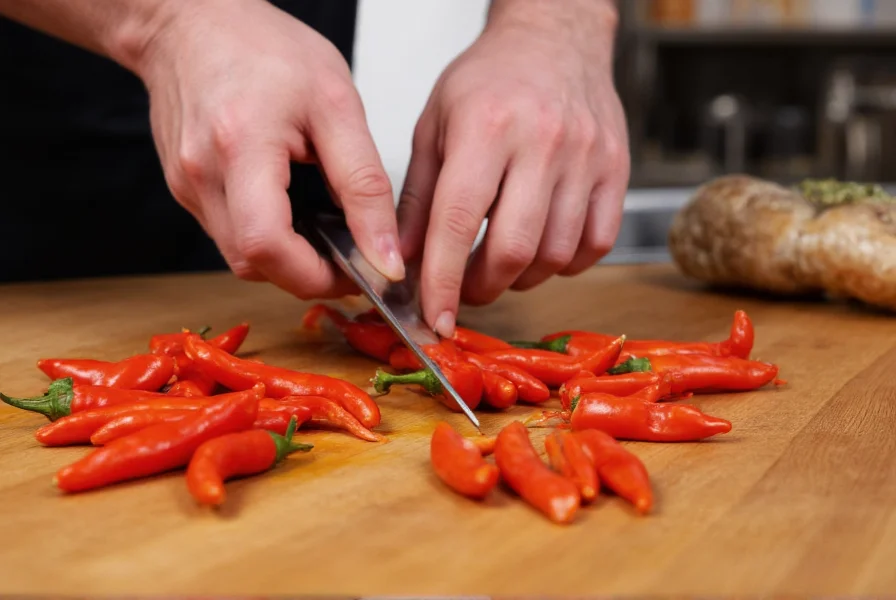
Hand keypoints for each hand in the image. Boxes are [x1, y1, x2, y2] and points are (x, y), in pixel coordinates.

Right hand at [135, 0, 403, 297]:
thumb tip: (385, 254)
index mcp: (240, 146)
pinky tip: (294, 213)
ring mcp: (187, 187)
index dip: (315, 275)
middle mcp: (202, 174)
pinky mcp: (186, 190)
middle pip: (252, 263)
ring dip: (288, 260)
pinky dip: (269, 239)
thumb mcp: (336, 105)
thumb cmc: (263, 48)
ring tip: (326, 233)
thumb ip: (364, 185)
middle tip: (350, 259)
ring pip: (240, 257)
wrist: (192, 22)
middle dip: (307, 275)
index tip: (357, 272)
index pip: (268, 244)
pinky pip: (230, 235)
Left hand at [397, 0, 628, 336]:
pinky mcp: (616, 169)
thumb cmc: (490, 80)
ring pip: (556, 253)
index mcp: (486, 126)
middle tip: (465, 290)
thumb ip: (418, 198)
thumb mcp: (434, 127)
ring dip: (522, 278)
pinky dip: (565, 263)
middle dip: (483, 288)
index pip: (457, 221)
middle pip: (514, 248)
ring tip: (501, 263)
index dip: (441, 279)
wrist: (554, 39)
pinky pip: (596, 243)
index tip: (433, 316)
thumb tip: (403, 260)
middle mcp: (542, 141)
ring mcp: (586, 157)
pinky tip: (543, 248)